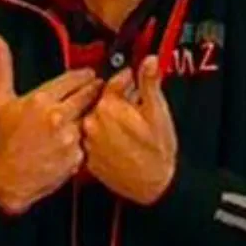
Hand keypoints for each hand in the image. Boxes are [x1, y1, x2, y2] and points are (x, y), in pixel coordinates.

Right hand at [0, 35, 102, 213]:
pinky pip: (89, 140)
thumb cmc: (5, 139)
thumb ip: (3, 67)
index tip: (89, 75)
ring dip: (91, 114)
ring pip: (91, 117)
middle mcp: (57, 117)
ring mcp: (69, 138)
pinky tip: (76, 138)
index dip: (85, 76)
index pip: (75, 78)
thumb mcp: (1, 100)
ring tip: (85, 115)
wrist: (9, 179)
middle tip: (96, 89)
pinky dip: (86, 138)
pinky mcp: (77, 157)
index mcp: (41, 100)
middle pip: (89, 94)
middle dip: (94, 90)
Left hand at [82, 56, 177, 204]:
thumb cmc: (158, 151)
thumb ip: (149, 82)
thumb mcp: (158, 111)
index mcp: (108, 106)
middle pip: (103, 100)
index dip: (128, 81)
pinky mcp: (88, 158)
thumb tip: (149, 61)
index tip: (134, 82)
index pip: (114, 82)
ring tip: (129, 129)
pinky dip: (104, 137)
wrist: (154, 185)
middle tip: (135, 109)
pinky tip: (120, 143)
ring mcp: (88, 142)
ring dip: (109, 120)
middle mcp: (92, 123)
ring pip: (97, 120)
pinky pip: (93, 139)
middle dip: (118, 100)